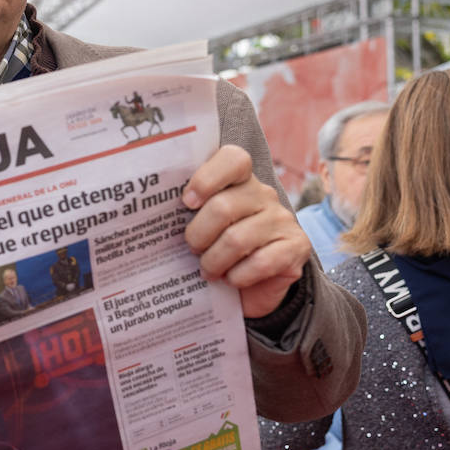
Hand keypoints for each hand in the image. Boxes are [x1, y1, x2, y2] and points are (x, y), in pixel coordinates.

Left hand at [182, 145, 311, 318]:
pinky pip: (260, 262)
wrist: (252, 290)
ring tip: (207, 270)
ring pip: (237, 239)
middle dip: (198, 234)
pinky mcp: (297, 248)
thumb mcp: (202, 227)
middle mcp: (265, 195)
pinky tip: (231, 280)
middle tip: (192, 249)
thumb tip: (152, 209)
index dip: (206, 179)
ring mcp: (283, 221)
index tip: (187, 202)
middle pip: (223, 206)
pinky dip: (237, 277)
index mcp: (240, 181)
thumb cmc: (218, 251)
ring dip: (214, 261)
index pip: (233, 159)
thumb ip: (188, 212)